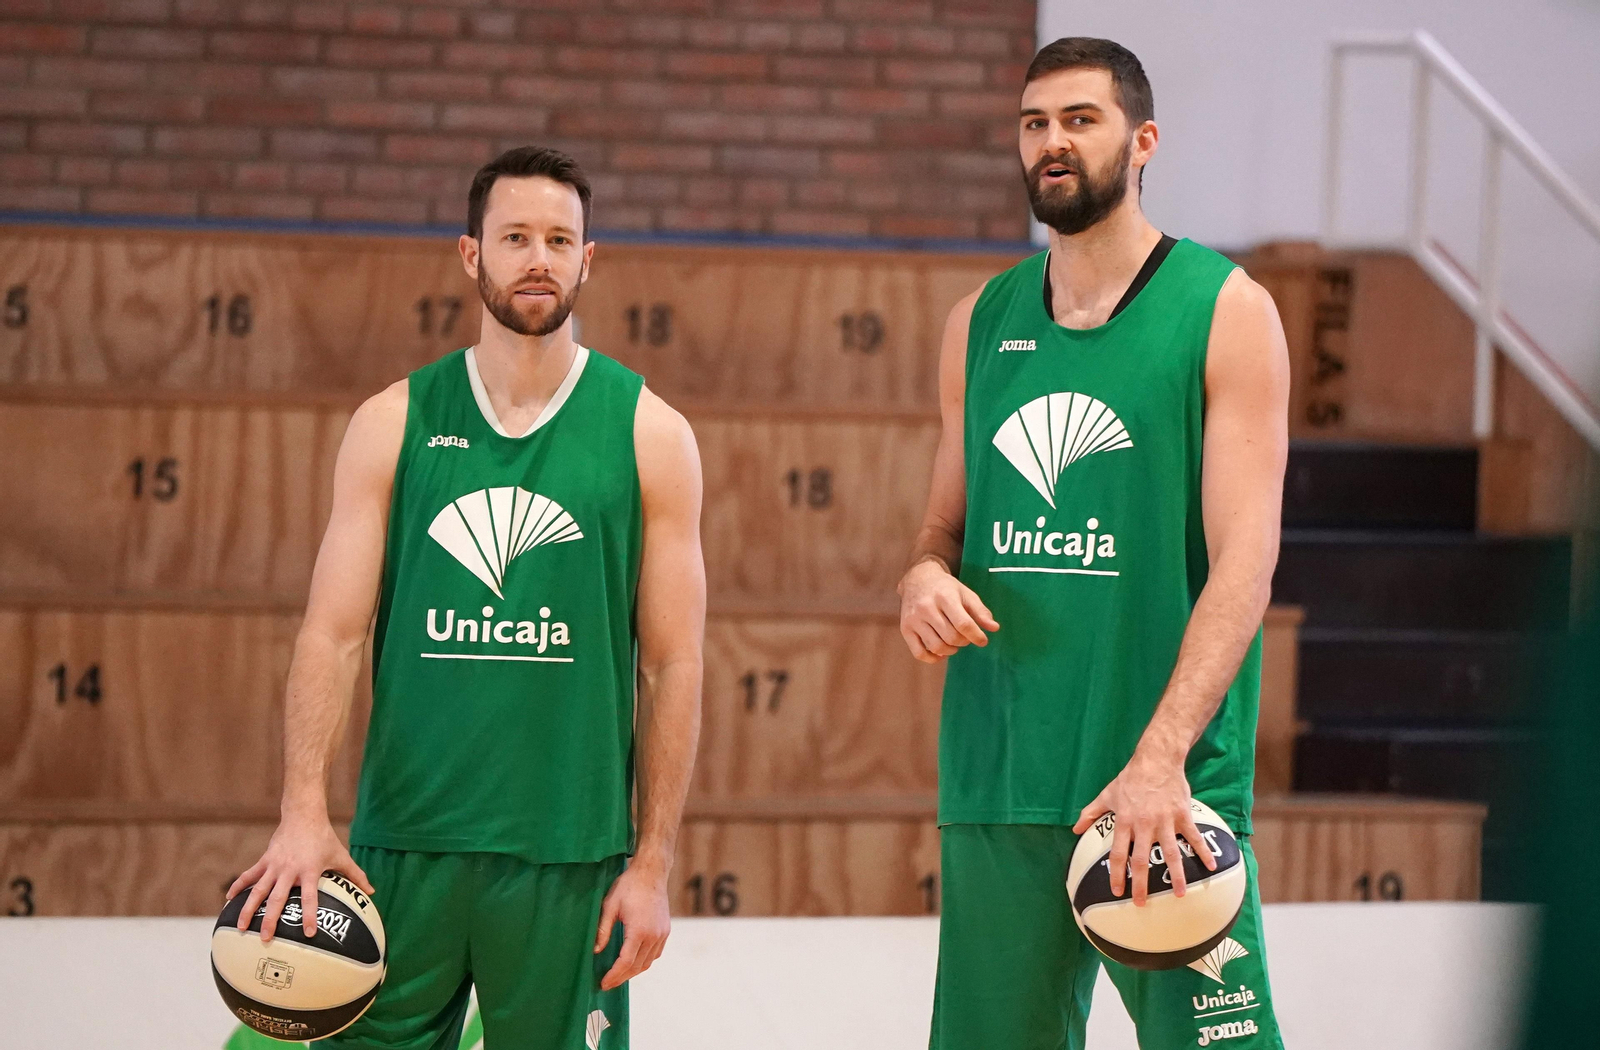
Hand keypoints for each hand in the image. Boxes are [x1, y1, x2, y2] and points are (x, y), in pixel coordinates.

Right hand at [225, 814, 372, 942]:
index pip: (310, 897)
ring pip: (258, 890)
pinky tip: (228, 901)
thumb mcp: (341, 855)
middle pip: (278, 898)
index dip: (309, 914)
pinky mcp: (265, 860)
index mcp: (309, 870)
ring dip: (249, 909)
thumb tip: (372, 892)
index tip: (308, 933)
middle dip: (271, 919)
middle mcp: (289, 869)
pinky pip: (248, 876)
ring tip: (241, 928)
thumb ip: (356, 875)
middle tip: (265, 939)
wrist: (303, 815)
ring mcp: (274, 865)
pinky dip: (238, 887)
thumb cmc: (324, 838)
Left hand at [594, 862, 670, 991]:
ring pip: (647, 962)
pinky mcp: (665, 931)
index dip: (614, 976)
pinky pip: (655, 954)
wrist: (651, 872)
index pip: (625, 962)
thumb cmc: (628, 886)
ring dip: (633, 972)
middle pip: (637, 966)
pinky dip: (643, 962)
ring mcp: (662, 934)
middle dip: (621, 978)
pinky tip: (633, 962)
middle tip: (607, 984)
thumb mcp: (610, 906)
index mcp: (639, 931)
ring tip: (618, 976)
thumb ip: (603, 930)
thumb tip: (595, 951)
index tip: (603, 983)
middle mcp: (654, 936)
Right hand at [897, 557, 998, 662]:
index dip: (976, 636)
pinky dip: (932, 658)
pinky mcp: (905, 628)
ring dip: (951, 650)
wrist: (917, 578)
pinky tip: (941, 653)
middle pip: (951, 637)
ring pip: (936, 646)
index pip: (963, 624)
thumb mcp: (965, 593)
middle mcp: (926, 607)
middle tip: (966, 637)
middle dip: (964, 641)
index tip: (983, 640)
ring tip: (954, 643)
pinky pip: (919, 652)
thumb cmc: (945, 588)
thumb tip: (994, 628)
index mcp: (945, 596)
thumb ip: (980, 611)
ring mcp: (914, 619)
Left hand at [1072, 753, 1215, 905]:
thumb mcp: (1107, 795)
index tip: (1118, 892)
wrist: (1156, 760)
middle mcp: (1145, 825)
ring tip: (1179, 894)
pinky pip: (1194, 837)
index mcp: (1125, 821)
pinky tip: (1211, 868)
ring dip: (1176, 875)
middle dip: (1142, 884)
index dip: (1117, 874)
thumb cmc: (1130, 779)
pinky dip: (1203, 852)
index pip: (1119, 854)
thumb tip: (1075, 830)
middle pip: (1142, 860)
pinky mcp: (1182, 816)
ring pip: (1171, 853)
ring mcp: (1165, 821)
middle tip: (1142, 904)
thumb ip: (1091, 813)